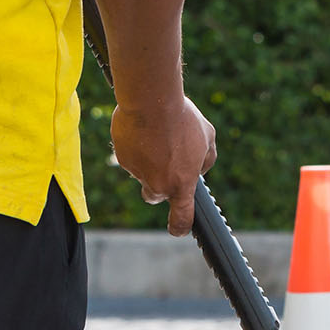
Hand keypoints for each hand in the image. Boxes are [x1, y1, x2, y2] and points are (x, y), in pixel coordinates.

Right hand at [111, 96, 215, 235]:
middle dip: (158, 184)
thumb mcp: (207, 136)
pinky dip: (135, 146)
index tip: (178, 229)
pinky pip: (130, 156)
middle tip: (165, 160)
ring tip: (157, 133)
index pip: (181, 218)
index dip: (180, 227)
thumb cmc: (183, 118)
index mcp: (181, 184)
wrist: (151, 100)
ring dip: (148, 159)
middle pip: (155, 195)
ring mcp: (138, 173)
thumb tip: (201, 168)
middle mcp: (158, 185)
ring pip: (142, 173)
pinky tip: (142, 128)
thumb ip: (206, 158)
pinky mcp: (122, 158)